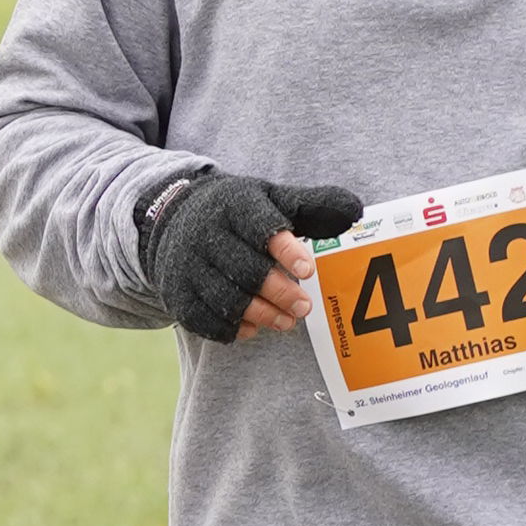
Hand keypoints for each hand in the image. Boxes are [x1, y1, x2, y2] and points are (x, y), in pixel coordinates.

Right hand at [144, 168, 365, 346]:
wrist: (171, 216)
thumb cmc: (237, 212)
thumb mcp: (270, 197)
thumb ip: (312, 205)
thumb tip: (354, 211)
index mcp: (233, 205)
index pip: (259, 227)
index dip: (285, 250)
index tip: (307, 270)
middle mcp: (205, 234)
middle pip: (244, 270)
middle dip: (279, 292)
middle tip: (305, 307)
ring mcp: (186, 265)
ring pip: (225, 298)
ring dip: (261, 315)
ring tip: (287, 322)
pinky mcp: (176, 292)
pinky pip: (203, 319)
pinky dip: (232, 328)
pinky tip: (254, 328)